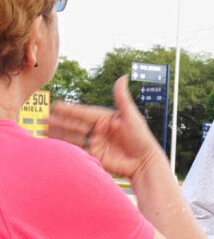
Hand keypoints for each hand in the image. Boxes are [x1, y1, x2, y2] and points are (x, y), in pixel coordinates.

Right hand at [48, 75, 162, 179]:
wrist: (145, 163)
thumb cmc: (142, 138)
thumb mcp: (132, 116)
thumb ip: (122, 98)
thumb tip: (123, 76)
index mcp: (106, 118)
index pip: (85, 113)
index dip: (70, 111)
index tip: (56, 106)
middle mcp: (100, 130)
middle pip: (76, 125)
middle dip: (60, 122)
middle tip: (44, 119)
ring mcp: (97, 143)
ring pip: (75, 137)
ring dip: (60, 134)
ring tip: (44, 130)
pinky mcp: (96, 156)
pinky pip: (78, 150)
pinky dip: (66, 147)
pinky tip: (55, 144)